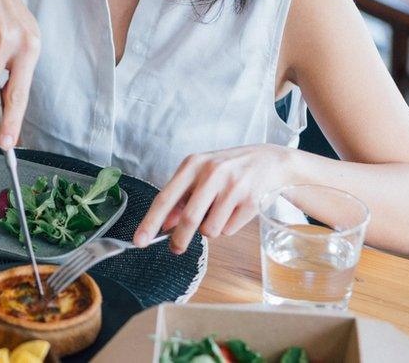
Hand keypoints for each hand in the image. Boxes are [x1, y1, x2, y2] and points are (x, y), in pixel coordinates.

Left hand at [133, 144, 295, 253]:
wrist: (270, 160)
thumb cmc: (228, 169)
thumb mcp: (200, 175)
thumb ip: (181, 198)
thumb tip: (165, 225)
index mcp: (193, 164)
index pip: (165, 198)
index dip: (150, 222)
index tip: (139, 241)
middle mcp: (212, 173)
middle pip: (188, 218)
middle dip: (180, 239)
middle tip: (176, 248)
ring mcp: (234, 187)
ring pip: (210, 229)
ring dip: (210, 230)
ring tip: (219, 213)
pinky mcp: (251, 201)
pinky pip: (229, 230)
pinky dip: (227, 227)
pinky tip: (235, 210)